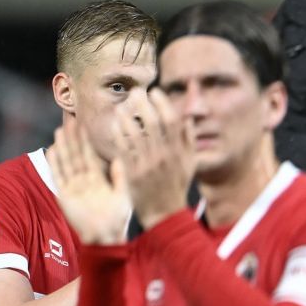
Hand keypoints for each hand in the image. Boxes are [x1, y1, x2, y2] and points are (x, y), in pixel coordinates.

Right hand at [51, 116, 129, 245]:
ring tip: (60, 131)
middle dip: (73, 139)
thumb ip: (120, 177)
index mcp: (99, 180)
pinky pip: (58, 177)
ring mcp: (74, 187)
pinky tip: (52, 151)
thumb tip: (121, 158)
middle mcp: (85, 181)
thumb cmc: (118, 219)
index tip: (84, 126)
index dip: (86, 142)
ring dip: (63, 148)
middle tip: (69, 121)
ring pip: (67, 163)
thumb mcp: (123, 196)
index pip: (90, 156)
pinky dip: (55, 164)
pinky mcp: (64, 196)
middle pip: (77, 156)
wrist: (106, 238)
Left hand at [113, 89, 195, 229]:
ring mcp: (147, 164)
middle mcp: (164, 157)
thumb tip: (186, 117)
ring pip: (134, 132)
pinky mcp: (133, 171)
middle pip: (153, 122)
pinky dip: (118, 132)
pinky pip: (123, 147)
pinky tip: (116, 123)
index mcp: (179, 153)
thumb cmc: (176, 186)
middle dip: (143, 103)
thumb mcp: (189, 164)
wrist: (164, 213)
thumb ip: (188, 140)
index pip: (172, 121)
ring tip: (122, 106)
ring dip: (127, 115)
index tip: (155, 92)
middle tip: (136, 92)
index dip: (163, 103)